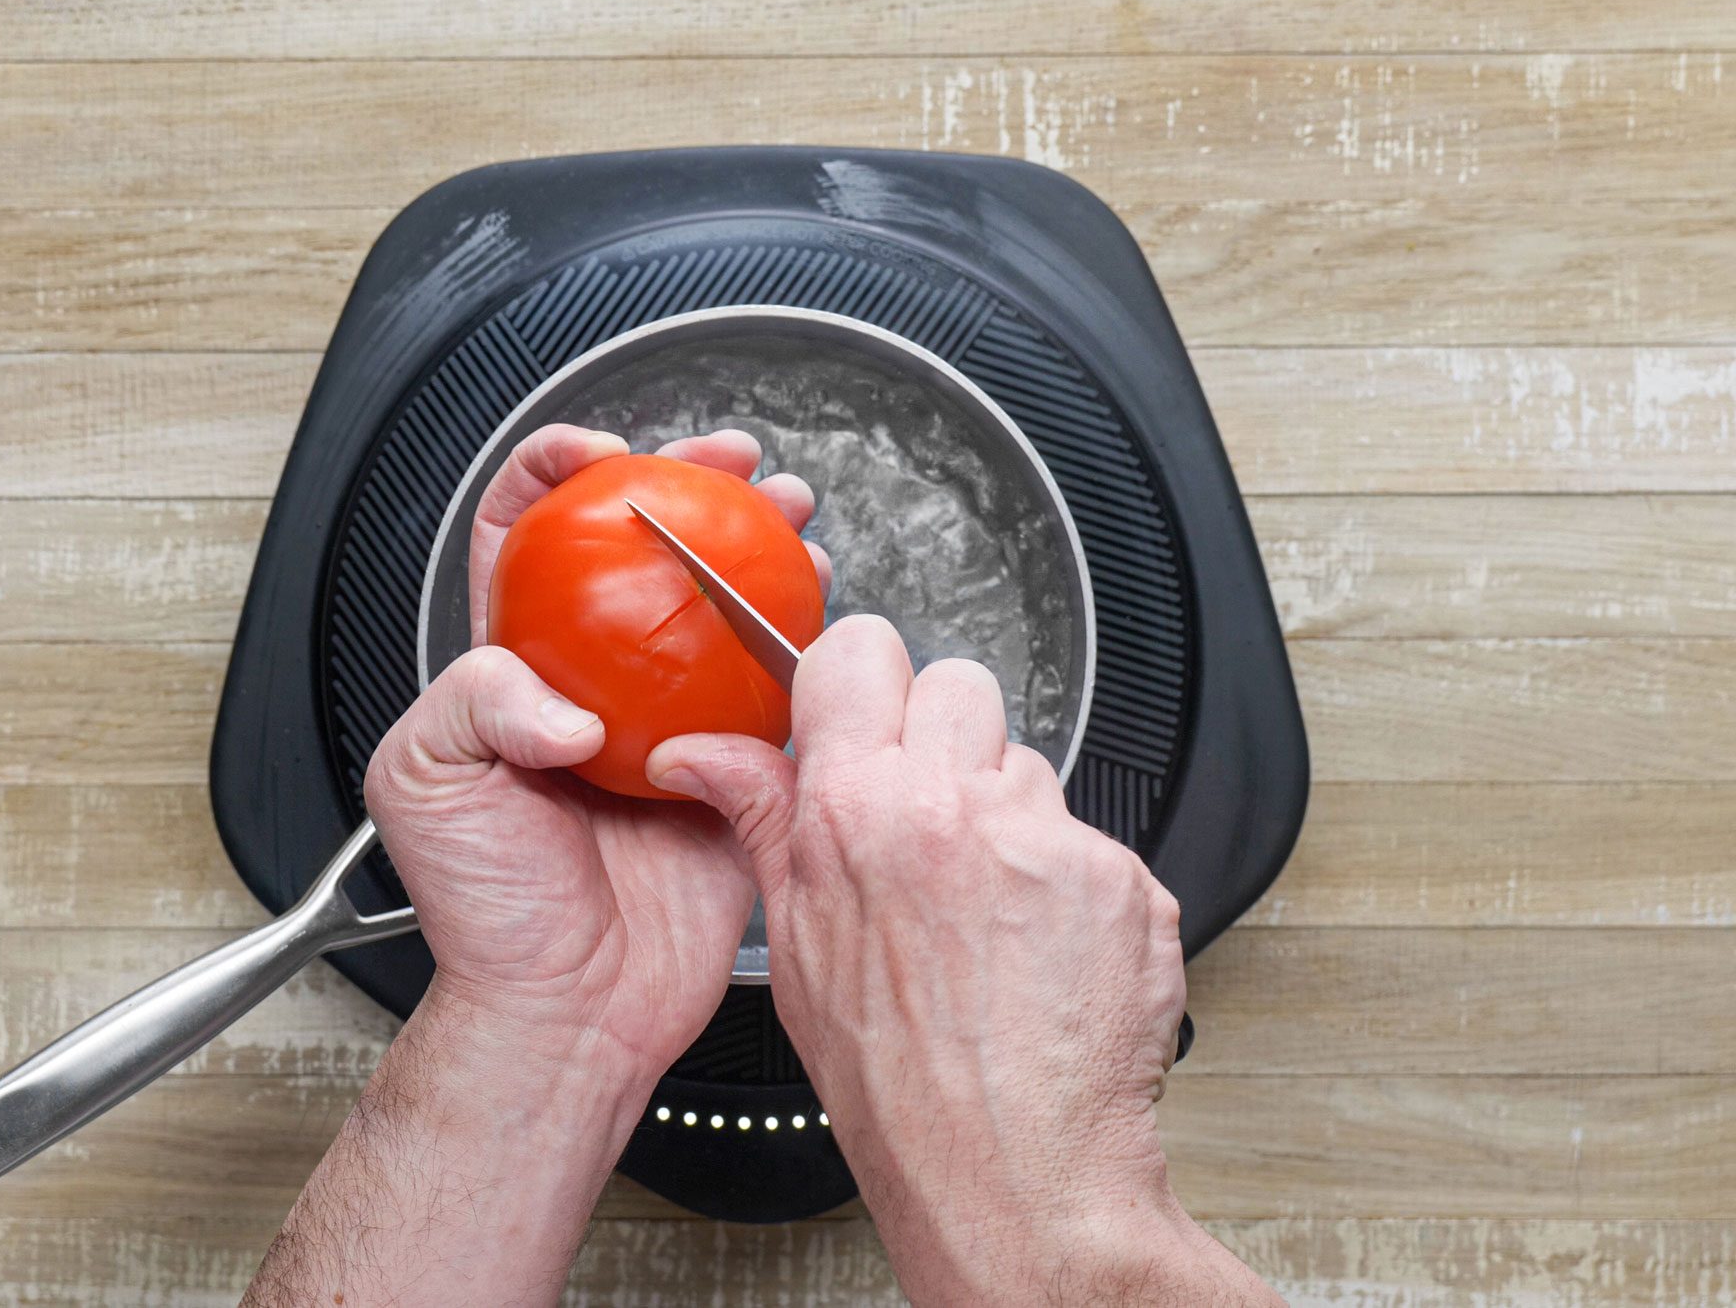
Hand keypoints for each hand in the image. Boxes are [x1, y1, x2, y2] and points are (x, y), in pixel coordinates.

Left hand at [368, 422, 829, 1086]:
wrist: (566, 1005)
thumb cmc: (481, 908)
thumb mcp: (424, 780)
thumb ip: (475, 703)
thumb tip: (568, 696)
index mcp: (511, 669)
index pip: (520, 535)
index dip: (549, 475)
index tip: (598, 459)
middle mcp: (595, 681)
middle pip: (640, 552)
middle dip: (687, 483)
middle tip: (724, 461)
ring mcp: (668, 719)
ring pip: (718, 608)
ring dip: (761, 547)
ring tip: (791, 514)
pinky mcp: (731, 766)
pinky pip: (774, 694)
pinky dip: (803, 646)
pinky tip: (814, 611)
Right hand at [648, 616, 1278, 1305]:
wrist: (1011, 1169)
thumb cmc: (897, 1078)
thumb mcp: (794, 942)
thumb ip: (762, 821)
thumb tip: (699, 756)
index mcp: (854, 811)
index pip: (860, 651)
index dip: (863, 677)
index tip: (868, 707)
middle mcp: (949, 807)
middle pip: (959, 685)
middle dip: (947, 739)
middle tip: (936, 819)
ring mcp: (1044, 838)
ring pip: (1029, 765)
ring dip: (1010, 816)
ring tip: (989, 909)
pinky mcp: (1121, 875)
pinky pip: (1092, 840)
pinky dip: (1074, 884)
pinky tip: (1043, 947)